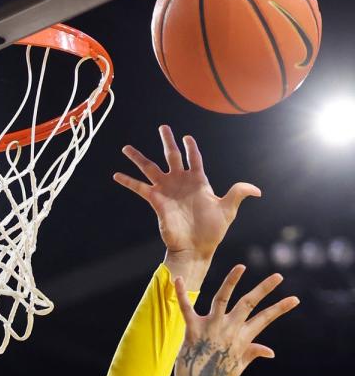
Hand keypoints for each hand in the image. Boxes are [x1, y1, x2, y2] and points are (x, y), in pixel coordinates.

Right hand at [114, 125, 259, 267]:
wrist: (196, 248)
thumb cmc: (213, 231)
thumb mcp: (228, 209)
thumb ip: (239, 193)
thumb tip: (257, 190)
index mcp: (198, 182)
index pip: (194, 159)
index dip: (191, 147)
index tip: (187, 137)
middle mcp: (180, 183)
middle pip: (172, 156)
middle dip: (168, 141)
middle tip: (163, 127)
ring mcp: (167, 191)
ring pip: (150, 168)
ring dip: (138, 157)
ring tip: (126, 147)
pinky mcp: (156, 201)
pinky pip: (139, 188)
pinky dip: (128, 181)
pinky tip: (116, 175)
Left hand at [172, 265, 299, 375]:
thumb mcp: (238, 366)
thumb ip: (253, 353)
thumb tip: (271, 352)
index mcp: (241, 338)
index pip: (265, 319)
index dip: (280, 308)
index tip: (295, 299)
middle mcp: (229, 330)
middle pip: (249, 304)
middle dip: (264, 289)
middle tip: (279, 276)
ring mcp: (211, 328)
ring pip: (222, 299)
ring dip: (231, 282)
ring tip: (241, 267)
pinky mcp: (193, 331)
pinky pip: (186, 309)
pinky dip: (181, 294)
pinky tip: (177, 279)